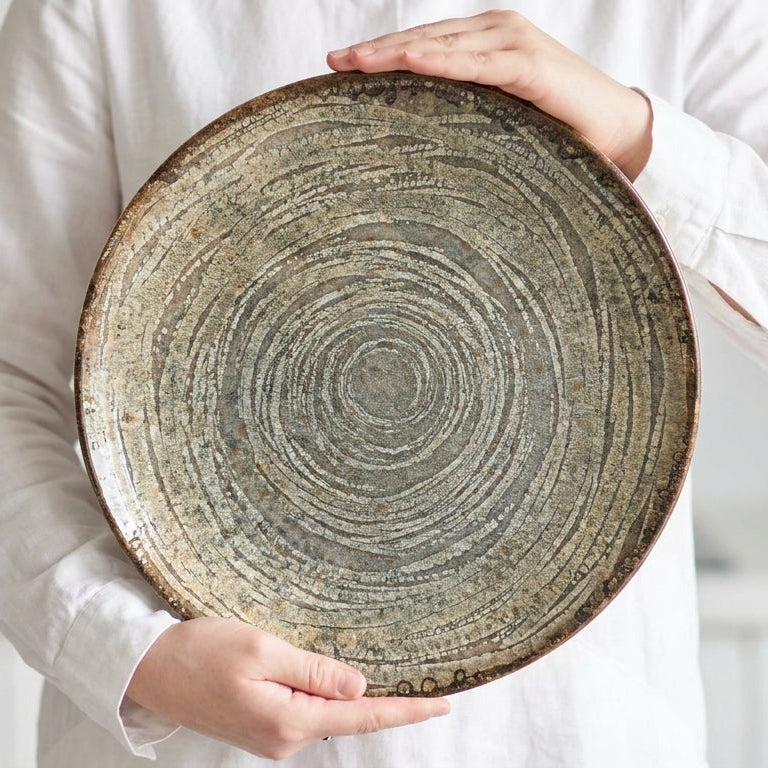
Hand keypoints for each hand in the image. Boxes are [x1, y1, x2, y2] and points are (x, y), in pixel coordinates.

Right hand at [126, 617, 448, 759]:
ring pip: (325, 711)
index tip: (442, 705)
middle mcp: (284, 737)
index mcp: (289, 721)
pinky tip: (327, 678)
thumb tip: (358, 685)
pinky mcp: (261, 723)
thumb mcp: (262, 651)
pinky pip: (305, 709)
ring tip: (370, 673)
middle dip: (382, 698)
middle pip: (347, 715)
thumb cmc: (201, 653)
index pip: (362, 715)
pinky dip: (323, 693)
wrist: (151, 668)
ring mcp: (272, 734)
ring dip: (348, 693)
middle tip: (423, 686)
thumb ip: (313, 671)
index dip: (405, 709)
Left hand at [328, 10, 651, 179]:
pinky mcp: (528, 64)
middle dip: (375, 53)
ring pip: (441, 46)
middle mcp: (496, 33)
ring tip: (353, 63)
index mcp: (486, 45)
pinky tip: (407, 61)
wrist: (619, 130)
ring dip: (394, 53)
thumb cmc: (559, 129)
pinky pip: (476, 63)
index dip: (383, 55)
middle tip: (332, 66)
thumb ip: (467, 115)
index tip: (340, 68)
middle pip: (423, 40)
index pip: (424, 45)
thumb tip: (425, 142)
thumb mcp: (501, 118)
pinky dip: (441, 61)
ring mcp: (512, 43)